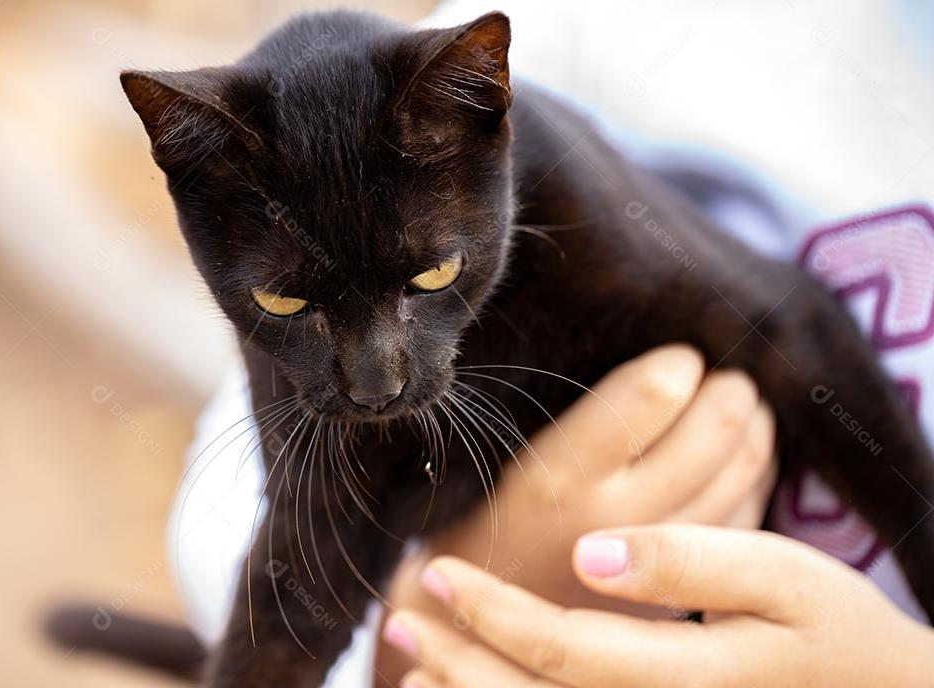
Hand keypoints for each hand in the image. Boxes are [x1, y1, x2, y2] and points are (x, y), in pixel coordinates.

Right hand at [376, 345, 776, 682]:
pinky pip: (748, 518)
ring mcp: (656, 561)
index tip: (677, 359)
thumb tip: (670, 369)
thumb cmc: (496, 524)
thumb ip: (585, 423)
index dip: (677, 364)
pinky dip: (755, 479)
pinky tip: (742, 462)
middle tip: (724, 380)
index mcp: (561, 477)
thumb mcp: (517, 462)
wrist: (487, 625)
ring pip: (744, 472)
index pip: (655, 393)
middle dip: (729, 391)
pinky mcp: (683, 590)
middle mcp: (615, 521)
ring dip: (753, 429)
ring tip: (742, 412)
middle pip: (714, 431)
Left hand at [385, 525, 933, 686]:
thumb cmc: (832, 629)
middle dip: (455, 663)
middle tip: (396, 621)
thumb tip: (589, 554)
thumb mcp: (778, 576)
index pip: (558, 649)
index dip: (489, 614)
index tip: (436, 576)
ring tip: (413, 663)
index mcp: (678, 679)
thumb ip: (682, 562)